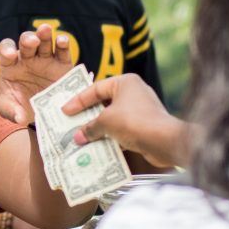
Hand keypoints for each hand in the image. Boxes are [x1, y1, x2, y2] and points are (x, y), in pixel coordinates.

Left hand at [0, 24, 73, 124]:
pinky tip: (62, 41)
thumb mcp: (11, 111)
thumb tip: (20, 118)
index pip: (6, 50)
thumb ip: (12, 111)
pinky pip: (62, 51)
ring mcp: (45, 59)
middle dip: (28, 39)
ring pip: (44, 41)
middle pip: (26, 41)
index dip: (7, 49)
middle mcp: (28, 58)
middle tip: (32, 42)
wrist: (42, 113)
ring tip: (45, 30)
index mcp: (11, 65)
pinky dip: (63, 44)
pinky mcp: (62, 64)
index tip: (10, 55)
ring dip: (44, 34)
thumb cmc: (21, 108)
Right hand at [60, 74, 191, 167]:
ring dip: (98, 129)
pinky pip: (121, 130)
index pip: (96, 89)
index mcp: (125, 82)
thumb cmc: (134, 122)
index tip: (65, 111)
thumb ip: (89, 127)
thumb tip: (78, 137)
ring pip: (112, 118)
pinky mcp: (144, 126)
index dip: (79, 100)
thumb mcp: (106, 122)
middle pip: (104, 103)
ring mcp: (140, 109)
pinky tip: (98, 147)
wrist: (164, 141)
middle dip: (88, 116)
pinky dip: (110, 137)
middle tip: (72, 124)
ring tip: (82, 138)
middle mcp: (134, 92)